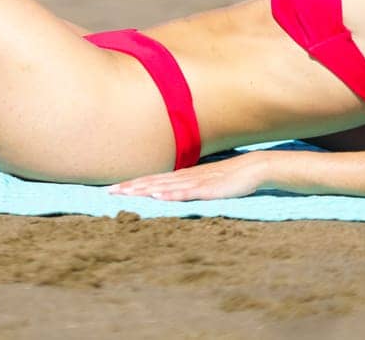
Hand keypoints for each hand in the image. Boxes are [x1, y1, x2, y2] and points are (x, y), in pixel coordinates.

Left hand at [105, 152, 265, 201]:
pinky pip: (187, 192)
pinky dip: (172, 194)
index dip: (132, 185)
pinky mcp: (210, 189)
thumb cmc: (229, 177)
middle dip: (131, 187)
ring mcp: (197, 182)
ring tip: (127, 194)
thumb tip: (170, 194)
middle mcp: (186, 177)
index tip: (113, 190)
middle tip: (109, 193)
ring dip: (145, 190)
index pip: (152, 180)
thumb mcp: (204, 183)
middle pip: (153, 182)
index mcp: (183, 177)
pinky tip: (159, 197)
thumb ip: (188, 187)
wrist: (255, 168)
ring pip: (166, 186)